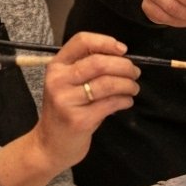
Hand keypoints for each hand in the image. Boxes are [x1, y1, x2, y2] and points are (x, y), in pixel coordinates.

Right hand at [30, 32, 139, 167]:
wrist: (50, 144)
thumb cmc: (65, 110)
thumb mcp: (67, 83)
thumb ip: (87, 67)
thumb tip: (121, 56)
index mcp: (56, 66)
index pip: (82, 41)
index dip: (106, 42)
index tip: (122, 50)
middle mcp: (58, 80)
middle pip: (99, 62)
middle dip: (124, 66)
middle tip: (135, 72)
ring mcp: (67, 101)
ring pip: (107, 83)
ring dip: (128, 84)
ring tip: (133, 88)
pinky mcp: (79, 120)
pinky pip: (110, 103)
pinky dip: (125, 100)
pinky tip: (126, 101)